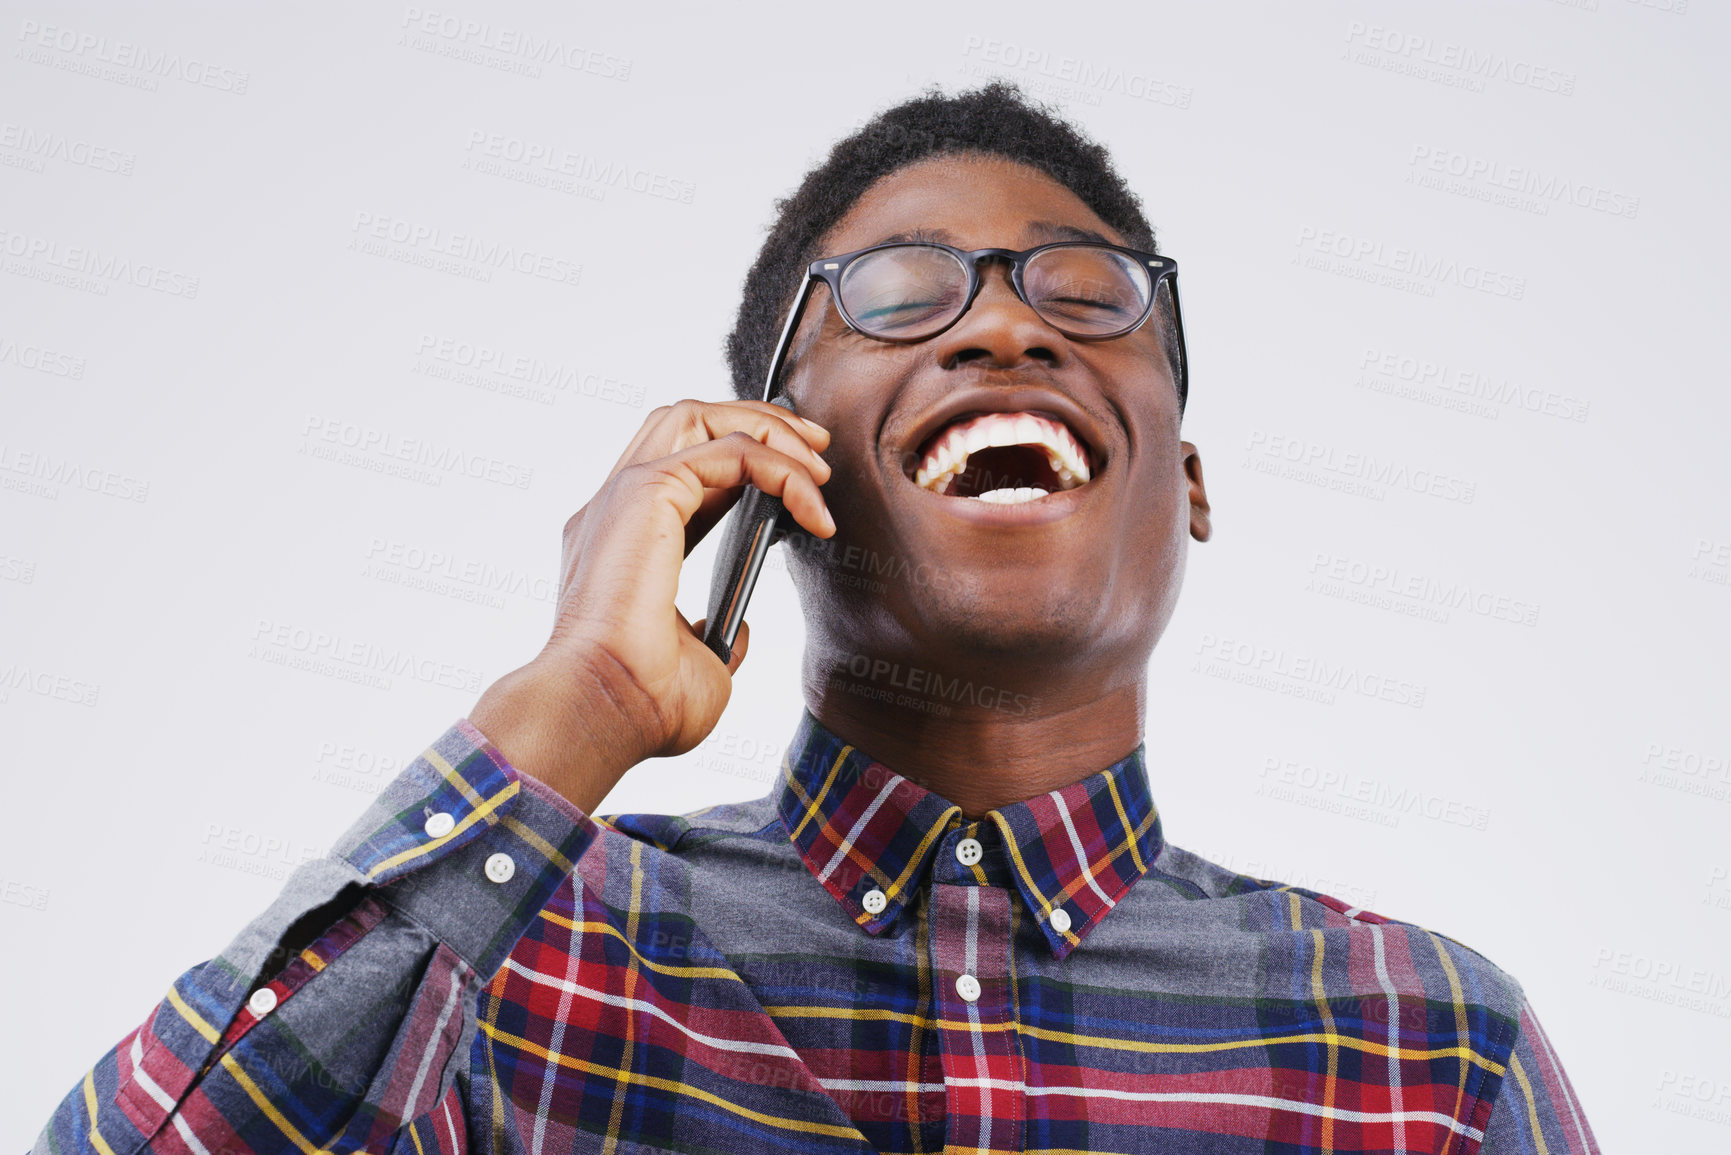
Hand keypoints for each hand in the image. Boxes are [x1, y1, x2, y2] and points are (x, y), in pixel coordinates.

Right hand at [469, 400, 832, 812]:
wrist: (602, 710)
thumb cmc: (636, 704)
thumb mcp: (697, 667)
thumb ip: (715, 637)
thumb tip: (736, 633)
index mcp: (618, 543)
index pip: (680, 473)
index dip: (740, 464)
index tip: (797, 481)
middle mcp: (614, 510)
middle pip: (683, 423)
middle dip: (757, 422)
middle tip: (816, 450)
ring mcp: (624, 495)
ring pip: (699, 417)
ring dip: (767, 428)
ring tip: (818, 464)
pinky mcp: (646, 493)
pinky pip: (728, 450)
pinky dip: (778, 466)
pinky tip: (811, 500)